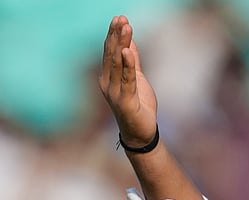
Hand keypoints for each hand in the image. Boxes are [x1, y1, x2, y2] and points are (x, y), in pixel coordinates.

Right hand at [99, 15, 157, 147]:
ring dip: (122, 44)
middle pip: (112, 54)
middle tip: (121, 18)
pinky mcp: (125, 101)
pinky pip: (127, 79)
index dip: (114, 34)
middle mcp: (108, 82)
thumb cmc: (139, 106)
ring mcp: (114, 92)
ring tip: (126, 27)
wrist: (141, 133)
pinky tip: (128, 51)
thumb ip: (133, 62)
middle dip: (116, 35)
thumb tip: (130, 42)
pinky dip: (128, 65)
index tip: (119, 18)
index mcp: (109, 76)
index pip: (110, 51)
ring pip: (117, 63)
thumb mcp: (137, 79)